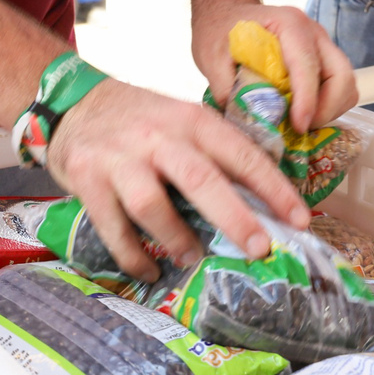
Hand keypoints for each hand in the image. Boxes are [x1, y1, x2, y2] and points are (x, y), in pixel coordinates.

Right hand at [46, 77, 310, 281]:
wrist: (73, 102)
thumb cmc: (141, 120)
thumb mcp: (182, 121)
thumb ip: (214, 154)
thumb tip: (263, 203)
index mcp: (191, 120)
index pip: (241, 154)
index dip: (273, 188)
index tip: (300, 219)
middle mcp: (158, 137)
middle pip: (201, 179)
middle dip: (235, 218)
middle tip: (259, 249)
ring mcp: (120, 158)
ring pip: (152, 205)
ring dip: (176, 239)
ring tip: (193, 259)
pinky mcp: (86, 179)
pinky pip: (112, 227)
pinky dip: (132, 256)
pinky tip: (149, 272)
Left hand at [190, 0, 357, 131]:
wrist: (226, 12)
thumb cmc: (220, 28)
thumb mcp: (212, 56)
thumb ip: (226, 87)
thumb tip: (246, 121)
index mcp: (288, 25)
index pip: (308, 66)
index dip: (307, 101)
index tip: (298, 126)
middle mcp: (313, 33)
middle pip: (341, 75)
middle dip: (326, 109)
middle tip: (300, 128)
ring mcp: (321, 45)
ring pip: (345, 84)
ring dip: (329, 110)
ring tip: (300, 123)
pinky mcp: (322, 59)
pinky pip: (338, 87)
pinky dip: (327, 106)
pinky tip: (303, 114)